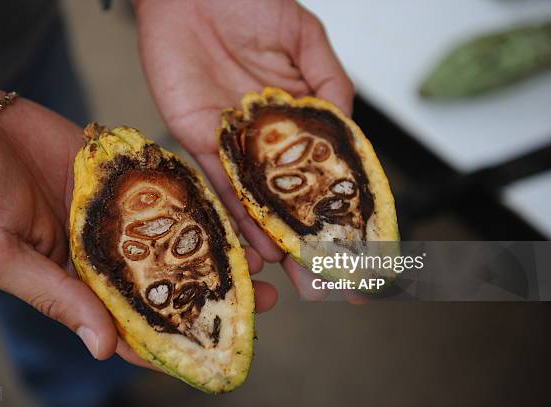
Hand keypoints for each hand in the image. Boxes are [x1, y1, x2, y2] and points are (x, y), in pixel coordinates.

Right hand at [0, 79, 273, 369]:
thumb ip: (54, 296)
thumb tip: (102, 347)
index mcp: (74, 279)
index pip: (129, 321)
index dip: (171, 338)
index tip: (215, 345)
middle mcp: (102, 249)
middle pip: (166, 280)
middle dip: (211, 293)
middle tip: (261, 300)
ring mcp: (114, 210)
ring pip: (173, 236)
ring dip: (215, 249)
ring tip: (261, 260)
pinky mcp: (119, 173)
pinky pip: (165, 188)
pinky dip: (196, 201)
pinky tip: (231, 212)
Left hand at [135, 0, 354, 294]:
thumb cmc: (248, 0)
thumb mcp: (304, 37)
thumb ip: (328, 83)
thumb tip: (347, 130)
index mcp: (299, 114)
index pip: (327, 167)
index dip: (345, 204)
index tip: (363, 242)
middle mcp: (268, 137)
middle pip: (292, 196)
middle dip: (308, 238)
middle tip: (326, 279)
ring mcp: (235, 143)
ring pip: (257, 200)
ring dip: (274, 239)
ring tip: (293, 276)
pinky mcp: (199, 139)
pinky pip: (218, 183)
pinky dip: (236, 215)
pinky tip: (255, 245)